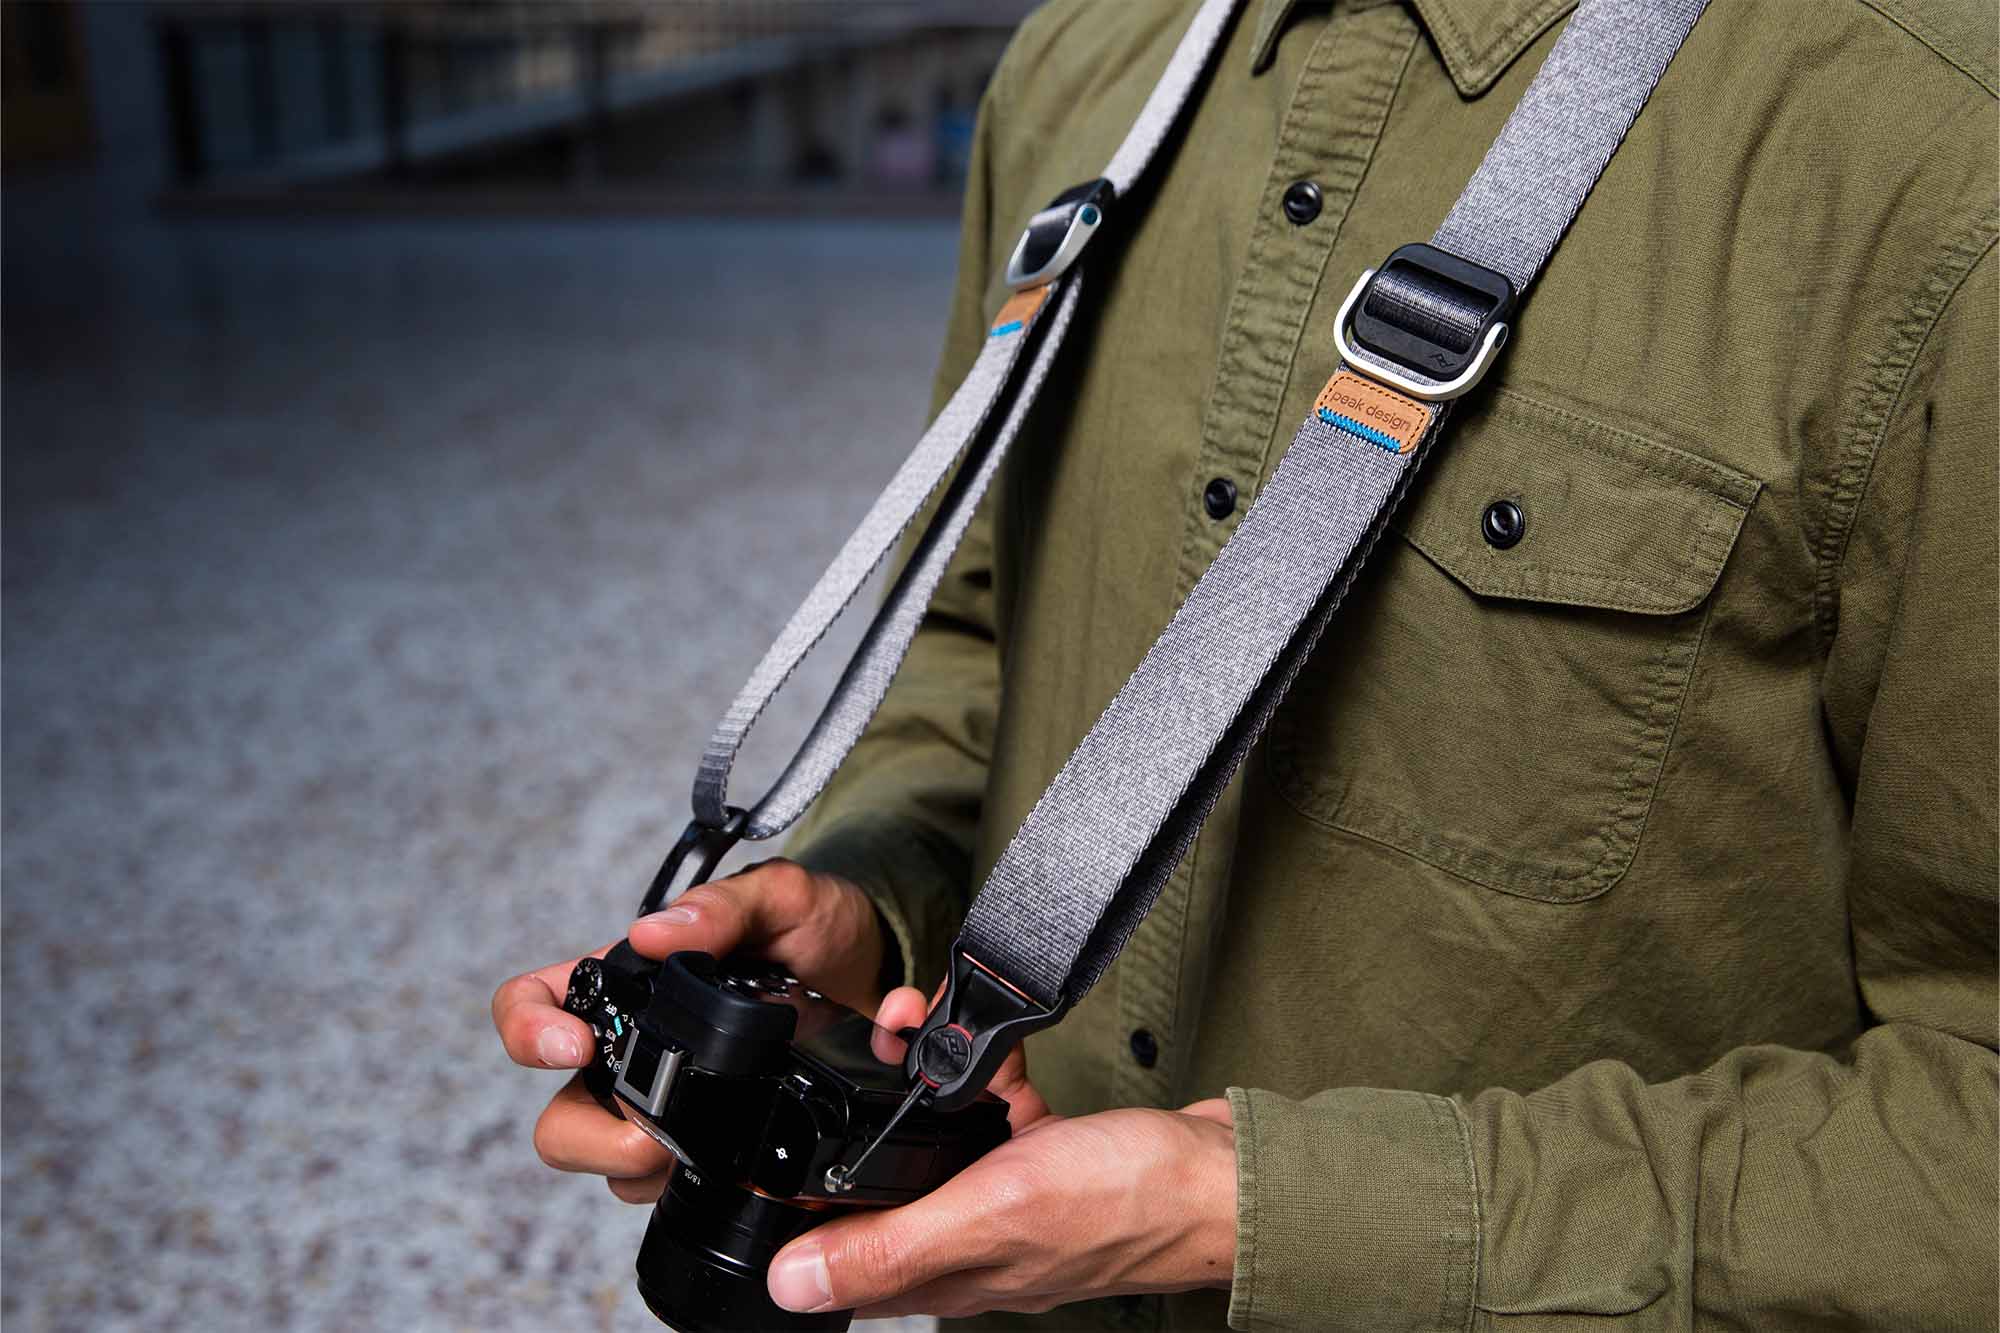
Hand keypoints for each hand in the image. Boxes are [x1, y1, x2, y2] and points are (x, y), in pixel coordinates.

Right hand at [490, 859, 887, 1203]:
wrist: (874, 976)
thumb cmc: (816, 925)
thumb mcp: (780, 898)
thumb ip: (721, 908)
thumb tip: (652, 932)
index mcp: (632, 981)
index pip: (535, 1001)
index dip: (529, 1030)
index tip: (576, 1049)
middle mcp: (633, 1044)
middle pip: (559, 1110)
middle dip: (590, 1136)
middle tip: (648, 1134)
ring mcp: (663, 1098)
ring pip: (605, 1158)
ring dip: (637, 1167)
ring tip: (692, 1153)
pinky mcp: (701, 1139)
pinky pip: (658, 1182)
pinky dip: (679, 1184)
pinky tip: (720, 1162)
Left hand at [766, 988, 1237, 1318]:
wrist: (1223, 1174)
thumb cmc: (1128, 1203)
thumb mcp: (993, 1215)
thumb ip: (892, 1244)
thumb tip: (791, 1283)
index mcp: (946, 1271)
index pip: (842, 1255)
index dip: (802, 1203)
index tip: (791, 1130)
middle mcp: (969, 1237)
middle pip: (882, 1176)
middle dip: (862, 1106)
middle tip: (871, 1042)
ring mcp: (1005, 1193)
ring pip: (931, 1131)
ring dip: (918, 1071)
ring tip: (918, 1019)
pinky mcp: (1038, 1155)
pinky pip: (986, 1104)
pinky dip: (980, 1067)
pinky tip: (985, 1043)